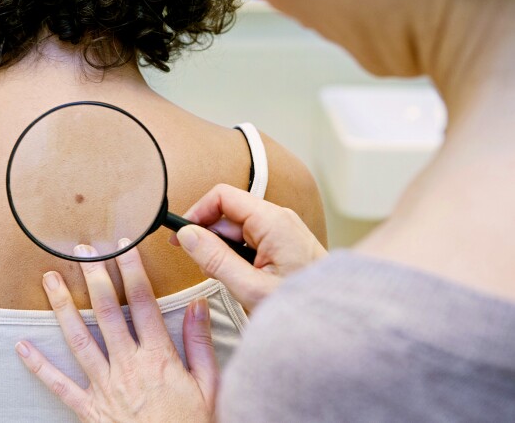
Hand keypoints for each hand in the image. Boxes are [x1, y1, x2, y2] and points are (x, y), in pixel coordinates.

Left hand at [16, 242, 216, 422]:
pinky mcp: (89, 408)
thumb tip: (198, 305)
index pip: (143, 302)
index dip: (132, 270)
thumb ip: (200, 343)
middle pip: (107, 312)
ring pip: (79, 339)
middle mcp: (128, 366)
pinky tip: (23, 347)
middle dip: (94, 277)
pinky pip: (60, 385)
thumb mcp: (210, 385)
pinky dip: (39, 366)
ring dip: (63, 307)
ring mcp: (105, 386)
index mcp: (159, 357)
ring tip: (50, 280)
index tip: (123, 246)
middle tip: (82, 252)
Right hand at [172, 183, 326, 311]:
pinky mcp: (284, 243)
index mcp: (272, 221)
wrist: (339, 322)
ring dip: (222, 250)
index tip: (180, 237)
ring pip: (237, 229)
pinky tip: (240, 279)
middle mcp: (278, 219)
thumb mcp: (251, 287)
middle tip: (199, 266)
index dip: (196, 213)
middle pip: (228, 213)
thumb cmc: (303, 307)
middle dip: (208, 236)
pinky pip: (250, 240)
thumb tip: (187, 235)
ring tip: (226, 279)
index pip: (222, 197)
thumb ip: (216, 259)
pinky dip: (236, 256)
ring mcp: (283, 230)